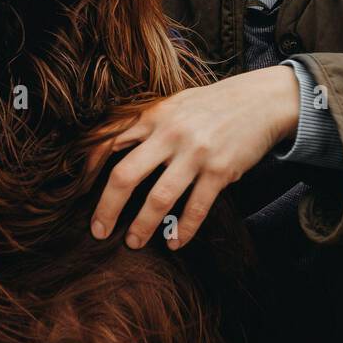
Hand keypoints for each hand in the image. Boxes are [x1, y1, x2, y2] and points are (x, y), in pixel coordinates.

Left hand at [84, 65, 299, 250]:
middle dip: (107, 209)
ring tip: (134, 243)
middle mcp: (170, 134)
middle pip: (125, 175)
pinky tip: (175, 242)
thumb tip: (113, 149)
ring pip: (159, 198)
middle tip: (99, 231)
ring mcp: (195, 153)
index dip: (89, 170)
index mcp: (154, 116)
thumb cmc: (212, 105)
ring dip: (142, 227)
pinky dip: (183, 230)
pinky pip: (196, 208)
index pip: (109, 142)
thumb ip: (147, 124)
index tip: (80, 193)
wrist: (261, 100)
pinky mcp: (219, 170)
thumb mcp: (174, 105)